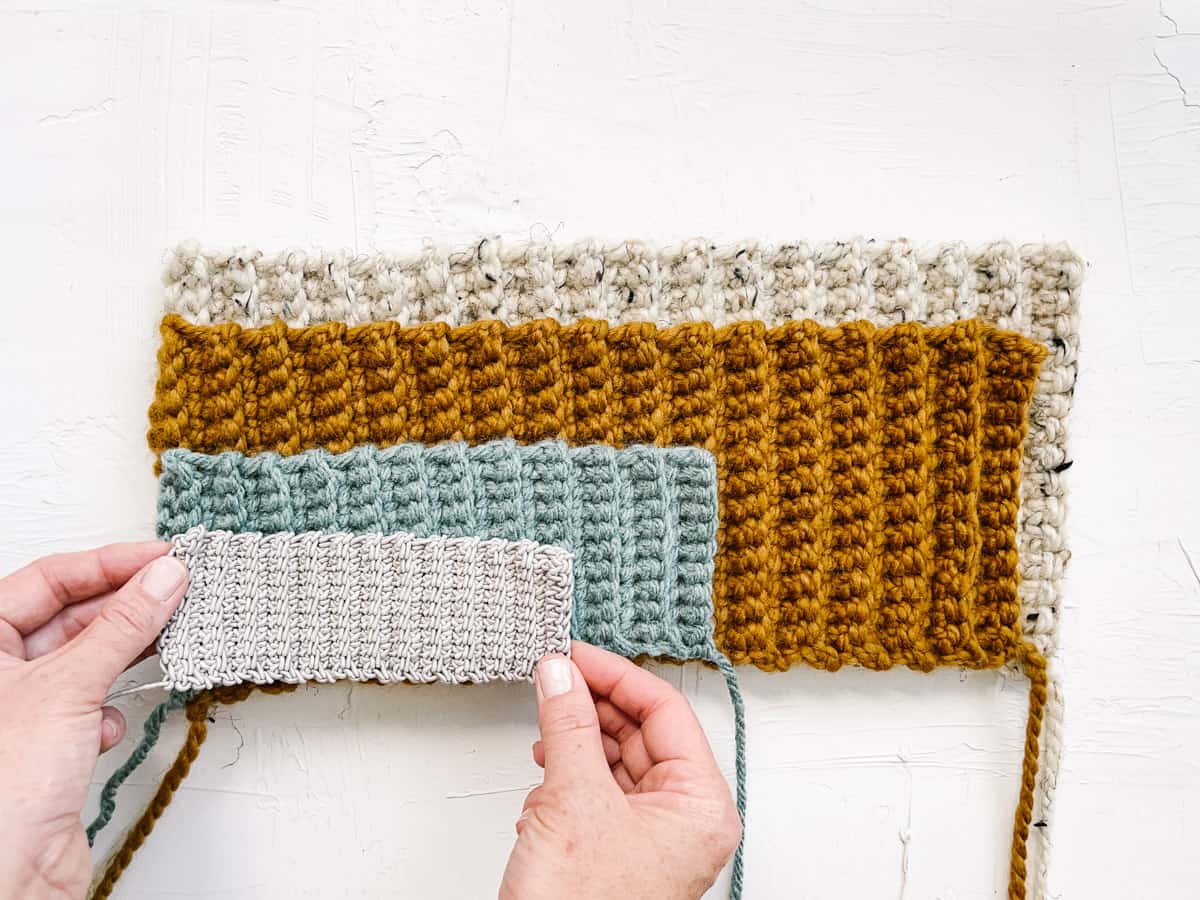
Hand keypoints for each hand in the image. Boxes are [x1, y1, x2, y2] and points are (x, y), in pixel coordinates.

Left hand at [0, 543, 188, 899]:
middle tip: (176, 591)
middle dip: (123, 607)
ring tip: (164, 639)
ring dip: (123, 656)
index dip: (105, 564)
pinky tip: (114, 722)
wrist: (10, 877)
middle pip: (67, 617)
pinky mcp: (51, 748)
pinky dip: (110, 708)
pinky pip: (91, 705)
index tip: (160, 559)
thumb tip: (163, 578)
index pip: (46, 580)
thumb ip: (122, 627)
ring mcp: (23, 711)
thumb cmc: (3, 791)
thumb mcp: (69, 686)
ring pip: (84, 661)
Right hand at [501, 641, 740, 899]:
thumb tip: (561, 671)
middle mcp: (686, 821)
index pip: (665, 711)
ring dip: (576, 745)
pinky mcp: (620, 852)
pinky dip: (569, 780)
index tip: (574, 653)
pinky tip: (543, 785)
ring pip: (617, 763)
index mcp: (701, 805)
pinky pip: (600, 794)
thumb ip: (568, 723)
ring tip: (544, 734)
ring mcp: (653, 839)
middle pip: (641, 734)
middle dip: (592, 709)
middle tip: (552, 680)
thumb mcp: (573, 798)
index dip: (616, 675)